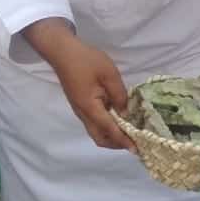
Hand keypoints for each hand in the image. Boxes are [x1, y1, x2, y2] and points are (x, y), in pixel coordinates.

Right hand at [22, 19, 135, 151]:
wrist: (63, 52)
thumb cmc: (86, 60)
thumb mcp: (109, 74)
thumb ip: (119, 95)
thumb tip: (126, 113)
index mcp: (90, 107)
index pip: (109, 130)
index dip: (123, 140)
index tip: (136, 148)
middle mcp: (83, 114)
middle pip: (99, 137)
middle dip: (116, 143)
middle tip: (134, 141)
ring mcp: (80, 110)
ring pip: (96, 131)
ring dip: (111, 136)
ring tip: (129, 132)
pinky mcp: (80, 105)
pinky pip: (94, 123)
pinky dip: (106, 127)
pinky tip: (118, 119)